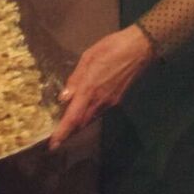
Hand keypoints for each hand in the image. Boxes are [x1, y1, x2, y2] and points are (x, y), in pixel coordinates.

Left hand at [49, 24, 156, 149]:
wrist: (140, 48)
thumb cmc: (112, 47)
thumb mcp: (88, 57)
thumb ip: (75, 78)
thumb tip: (64, 98)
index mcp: (90, 89)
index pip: (73, 117)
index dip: (62, 132)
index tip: (53, 145)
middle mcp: (100, 100)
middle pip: (81, 123)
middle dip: (68, 132)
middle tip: (55, 138)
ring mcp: (110, 102)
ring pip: (90, 119)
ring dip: (78, 125)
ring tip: (66, 127)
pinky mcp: (117, 100)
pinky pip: (98, 113)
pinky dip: (88, 116)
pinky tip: (82, 112)